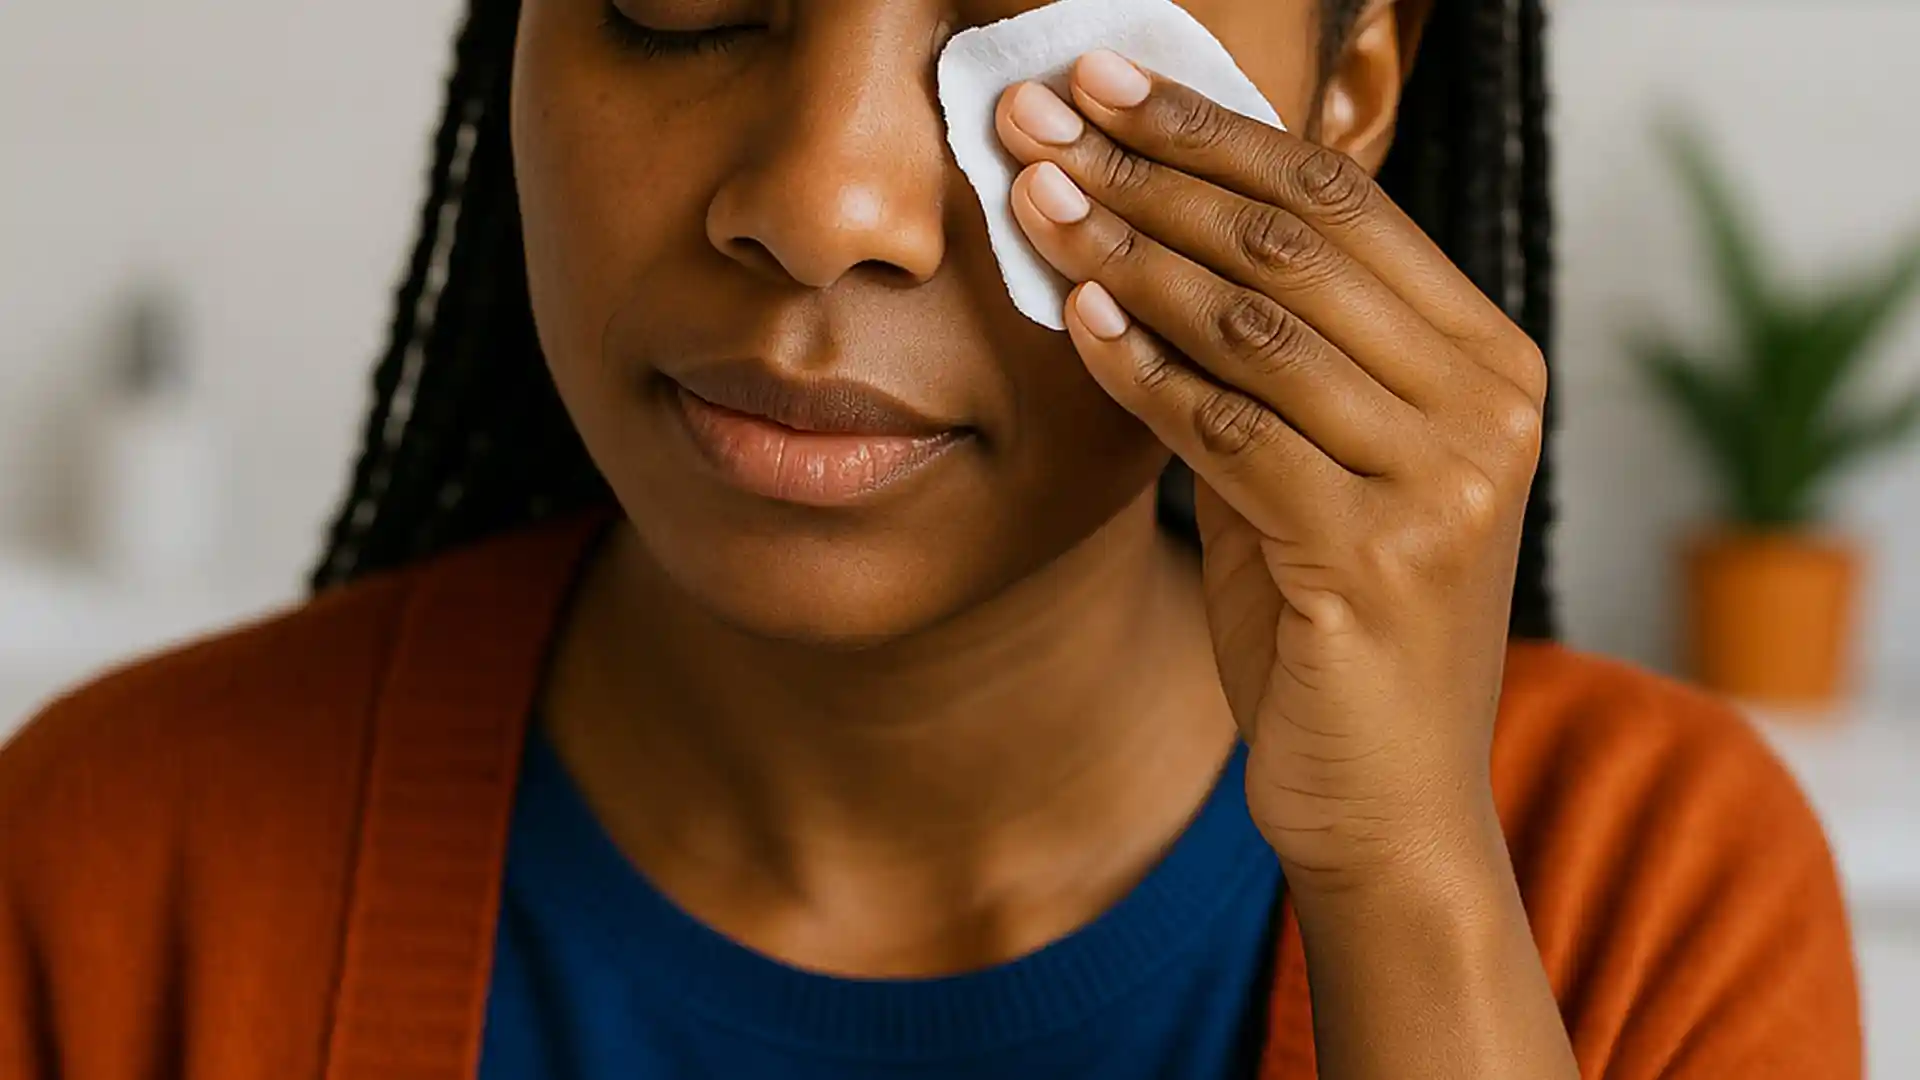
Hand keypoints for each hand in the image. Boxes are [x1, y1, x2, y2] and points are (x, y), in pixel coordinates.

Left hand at [995, 51, 1546, 900]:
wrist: (1386, 796)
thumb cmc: (1331, 624)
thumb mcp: (1313, 466)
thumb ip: (1266, 357)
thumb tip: (1144, 224)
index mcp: (1488, 362)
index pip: (1343, 204)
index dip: (1214, 131)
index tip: (1105, 81)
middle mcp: (1488, 407)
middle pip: (1296, 245)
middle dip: (1153, 170)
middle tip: (1040, 117)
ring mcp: (1444, 483)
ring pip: (1259, 326)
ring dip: (1130, 253)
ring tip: (1035, 198)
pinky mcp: (1375, 557)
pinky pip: (1231, 430)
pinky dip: (1144, 370)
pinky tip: (1078, 320)